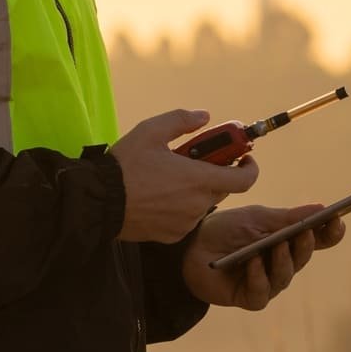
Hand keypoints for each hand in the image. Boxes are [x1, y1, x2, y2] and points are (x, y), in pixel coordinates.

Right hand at [114, 109, 257, 242]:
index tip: (244, 157)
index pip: (244, 180)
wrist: (100, 202)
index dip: (250, 168)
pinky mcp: (173, 235)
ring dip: (195, 191)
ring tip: (168, 179)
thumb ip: (182, 120)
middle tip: (194, 161)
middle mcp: (198, 204)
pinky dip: (181, 207)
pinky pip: (186, 219)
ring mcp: (186, 223)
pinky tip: (158, 197)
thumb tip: (205, 116)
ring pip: (202, 204)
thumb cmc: (126, 165)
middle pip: (222, 189)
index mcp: (199, 179)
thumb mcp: (151, 131)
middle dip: (214, 173)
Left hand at [181, 204, 345, 310]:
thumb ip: (287, 218)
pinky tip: (253, 263)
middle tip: (306, 230)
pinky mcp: (250, 297)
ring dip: (282, 260)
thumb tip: (322, 209)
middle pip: (303, 257)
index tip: (338, 219)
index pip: (317, 239)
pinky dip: (258, 277)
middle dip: (305, 244)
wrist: (191, 246)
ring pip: (285, 276)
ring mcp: (267, 282)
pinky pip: (262, 291)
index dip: (330, 232)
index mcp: (287, 240)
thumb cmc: (226, 229)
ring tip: (277, 246)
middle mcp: (282, 263)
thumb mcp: (257, 218)